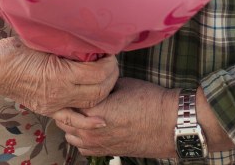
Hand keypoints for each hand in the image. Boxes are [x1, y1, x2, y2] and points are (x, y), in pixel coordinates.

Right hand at [0, 36, 118, 116]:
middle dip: (111, 76)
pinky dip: (88, 122)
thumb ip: (66, 44)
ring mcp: (54, 104)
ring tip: (107, 78)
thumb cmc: (16, 50)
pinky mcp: (48, 109)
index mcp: (60, 74)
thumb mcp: (44, 41)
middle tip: (112, 63)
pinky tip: (101, 121)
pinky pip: (72, 119)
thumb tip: (86, 39)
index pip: (96, 73)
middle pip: (98, 91)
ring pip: (89, 104)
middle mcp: (59, 93)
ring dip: (104, 91)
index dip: (109, 63)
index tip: (110, 52)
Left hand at [54, 78, 178, 158]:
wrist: (170, 124)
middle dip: (67, 107)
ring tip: (82, 110)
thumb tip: (91, 82)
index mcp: (94, 111)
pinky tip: (90, 127)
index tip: (71, 82)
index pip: (67, 102)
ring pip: (70, 136)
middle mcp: (92, 132)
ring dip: (72, 123)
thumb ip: (101, 86)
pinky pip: (83, 148)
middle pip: (64, 121)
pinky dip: (82, 138)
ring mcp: (99, 145)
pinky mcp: (108, 152)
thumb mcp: (122, 84)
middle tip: (74, 95)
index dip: (68, 90)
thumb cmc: (150, 101)